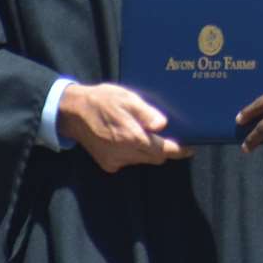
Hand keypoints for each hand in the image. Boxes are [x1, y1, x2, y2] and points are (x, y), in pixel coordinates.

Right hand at [56, 83, 192, 172]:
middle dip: (163, 149)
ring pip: (142, 160)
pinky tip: (126, 138)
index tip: (190, 148)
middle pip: (155, 157)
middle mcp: (125, 152)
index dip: (178, 150)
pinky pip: (128, 161)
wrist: (72, 112)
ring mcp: (115, 160)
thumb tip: (163, 124)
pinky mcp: (107, 164)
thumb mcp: (126, 97)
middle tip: (167, 135)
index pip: (163, 150)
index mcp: (132, 136)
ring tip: (142, 131)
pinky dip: (132, 152)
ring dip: (147, 150)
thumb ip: (145, 112)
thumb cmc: (102, 100)